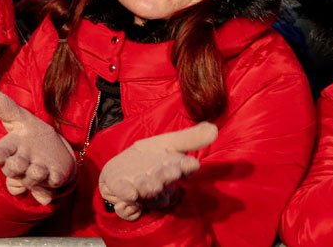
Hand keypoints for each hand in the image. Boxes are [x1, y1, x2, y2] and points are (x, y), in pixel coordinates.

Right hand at [0, 86, 75, 204]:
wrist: (57, 154)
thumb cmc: (32, 135)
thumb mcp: (21, 118)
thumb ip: (3, 106)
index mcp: (10, 148)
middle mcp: (19, 164)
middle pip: (12, 169)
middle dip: (16, 166)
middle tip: (21, 160)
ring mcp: (35, 175)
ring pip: (29, 180)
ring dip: (34, 175)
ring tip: (39, 169)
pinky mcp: (51, 181)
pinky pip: (48, 189)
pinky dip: (50, 185)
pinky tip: (53, 178)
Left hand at [99, 122, 216, 221]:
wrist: (119, 172)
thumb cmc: (147, 158)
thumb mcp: (166, 143)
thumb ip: (189, 138)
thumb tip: (213, 128)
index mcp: (172, 169)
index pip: (182, 167)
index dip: (186, 166)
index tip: (191, 163)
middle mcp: (159, 184)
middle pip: (165, 181)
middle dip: (167, 176)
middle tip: (172, 171)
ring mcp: (141, 194)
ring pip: (147, 194)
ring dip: (148, 189)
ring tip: (150, 185)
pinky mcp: (124, 200)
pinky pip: (127, 205)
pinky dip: (128, 199)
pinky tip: (129, 194)